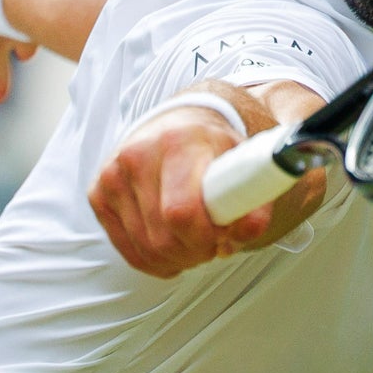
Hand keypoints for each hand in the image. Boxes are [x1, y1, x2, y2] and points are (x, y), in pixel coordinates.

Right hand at [89, 90, 327, 277]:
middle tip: (221, 241)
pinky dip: (156, 257)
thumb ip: (270, 181)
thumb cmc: (232, 138)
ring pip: (149, 249)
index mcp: (183, 138)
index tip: (234, 238)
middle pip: (166, 238)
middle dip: (201, 250)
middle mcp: (141, 151)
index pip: (184, 213)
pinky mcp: (101, 190)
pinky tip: (174, 241)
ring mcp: (115, 172)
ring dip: (180, 256)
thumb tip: (253, 222)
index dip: (213, 238)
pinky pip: (129, 249)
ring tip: (200, 236)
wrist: (192, 114)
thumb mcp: (264, 148)